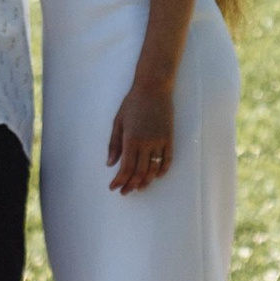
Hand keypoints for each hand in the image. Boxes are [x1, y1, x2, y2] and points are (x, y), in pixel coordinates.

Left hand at [107, 78, 174, 194]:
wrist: (154, 88)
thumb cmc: (133, 103)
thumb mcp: (118, 121)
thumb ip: (114, 144)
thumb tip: (110, 163)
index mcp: (131, 139)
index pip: (125, 167)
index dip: (119, 181)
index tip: (114, 187)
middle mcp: (146, 143)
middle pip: (139, 172)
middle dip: (131, 185)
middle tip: (125, 192)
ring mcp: (159, 141)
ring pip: (154, 169)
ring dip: (146, 181)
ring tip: (139, 187)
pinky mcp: (169, 138)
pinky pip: (167, 159)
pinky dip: (163, 170)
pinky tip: (157, 176)